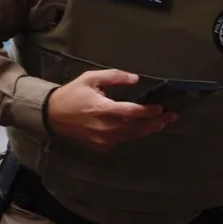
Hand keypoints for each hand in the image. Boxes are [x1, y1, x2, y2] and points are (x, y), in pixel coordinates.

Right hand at [46, 70, 176, 150]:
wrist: (52, 115)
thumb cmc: (73, 94)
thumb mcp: (90, 79)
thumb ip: (114, 77)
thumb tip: (135, 78)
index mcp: (101, 108)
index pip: (131, 112)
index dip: (147, 111)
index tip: (161, 108)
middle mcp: (104, 126)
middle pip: (136, 127)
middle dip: (155, 122)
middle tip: (171, 117)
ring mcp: (102, 139)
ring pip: (131, 136)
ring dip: (148, 130)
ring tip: (161, 123)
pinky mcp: (101, 146)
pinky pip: (122, 140)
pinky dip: (133, 134)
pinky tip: (142, 129)